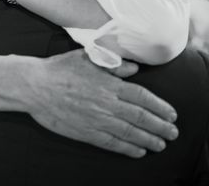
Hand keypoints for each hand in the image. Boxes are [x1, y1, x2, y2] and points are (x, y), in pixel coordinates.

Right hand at [25, 50, 177, 157]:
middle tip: (174, 132)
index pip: (142, 97)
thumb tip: (134, 68)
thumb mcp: (86, 57)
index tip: (172, 114)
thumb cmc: (59, 68)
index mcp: (109, 84)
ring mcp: (97, 120)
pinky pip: (112, 143)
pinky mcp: (86, 132)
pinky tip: (138, 151)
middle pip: (140, 117)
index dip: (160, 107)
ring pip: (130, 132)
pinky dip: (128, 148)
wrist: (35, 86)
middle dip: (160, 126)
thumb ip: (112, 63)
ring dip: (149, 139)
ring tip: (162, 144)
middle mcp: (107, 103)